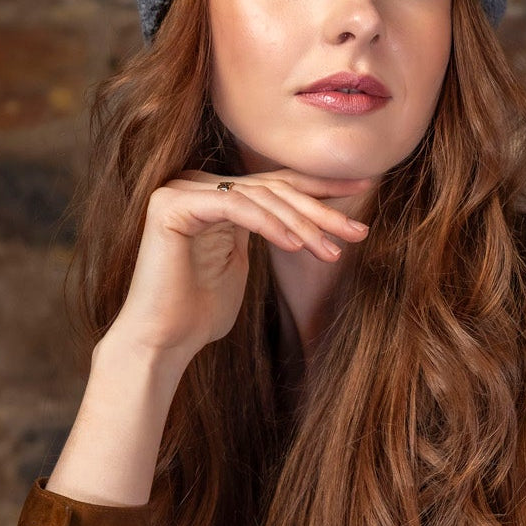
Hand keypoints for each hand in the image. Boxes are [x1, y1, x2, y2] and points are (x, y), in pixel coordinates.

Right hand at [105, 169, 371, 367]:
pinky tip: (295, 244)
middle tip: (358, 231)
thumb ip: (266, 232)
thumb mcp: (243, 263)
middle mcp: (198, 185)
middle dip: (321, 210)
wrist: (162, 341)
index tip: (363, 192)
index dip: (322, 187)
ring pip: (260, 197)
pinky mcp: (172, 205)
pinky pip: (235, 206)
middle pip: (274, 188)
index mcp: (217, 194)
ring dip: (302, 225)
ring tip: (332, 252)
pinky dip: (269, 224)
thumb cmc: (201, 312)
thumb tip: (308, 221)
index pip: (278, 184)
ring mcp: (182, 190)